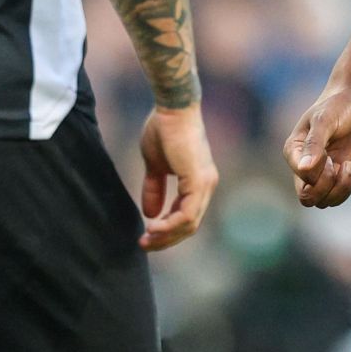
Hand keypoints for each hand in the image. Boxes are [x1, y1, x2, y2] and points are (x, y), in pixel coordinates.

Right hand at [138, 105, 219, 250]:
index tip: (146, 235)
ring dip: (166, 235)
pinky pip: (187, 214)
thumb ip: (154, 188)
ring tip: (146, 238)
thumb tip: (149, 213)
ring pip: (189, 224)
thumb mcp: (155, 165)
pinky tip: (153, 227)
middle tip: (144, 244)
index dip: (167, 229)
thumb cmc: (163, 129)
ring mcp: (205, 184)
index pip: (187, 215)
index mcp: (198, 181)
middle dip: (166, 238)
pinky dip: (170, 225)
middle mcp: (206, 185)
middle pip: (190, 225)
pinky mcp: (198, 181)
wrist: (171, 107)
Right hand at [284, 83, 350, 208]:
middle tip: (336, 166)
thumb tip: (305, 169)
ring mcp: (318, 172)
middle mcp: (302, 165)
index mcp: (293, 151)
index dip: (319, 172)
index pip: (301, 177)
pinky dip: (345, 189)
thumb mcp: (325, 120)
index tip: (329, 154)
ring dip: (338, 190)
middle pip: (307, 198)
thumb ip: (314, 144)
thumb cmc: (336, 105)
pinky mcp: (334, 174)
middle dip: (326, 188)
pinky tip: (349, 166)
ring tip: (346, 166)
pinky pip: (335, 197)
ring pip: (321, 202)